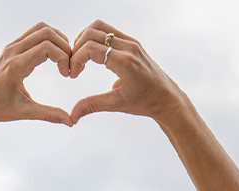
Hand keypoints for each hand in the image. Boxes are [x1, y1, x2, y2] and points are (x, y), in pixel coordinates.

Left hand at [0, 23, 73, 126]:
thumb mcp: (25, 112)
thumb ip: (48, 114)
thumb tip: (71, 121)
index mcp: (15, 67)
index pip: (45, 48)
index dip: (63, 57)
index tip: (67, 74)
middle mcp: (12, 52)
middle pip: (46, 33)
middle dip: (64, 46)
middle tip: (69, 65)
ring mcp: (11, 47)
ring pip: (41, 28)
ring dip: (58, 39)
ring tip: (65, 58)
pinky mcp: (12, 46)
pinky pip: (34, 32)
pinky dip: (49, 38)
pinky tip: (54, 55)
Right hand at [67, 20, 185, 124]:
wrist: (166, 97)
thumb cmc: (144, 102)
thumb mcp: (116, 104)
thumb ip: (92, 105)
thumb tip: (71, 116)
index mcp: (124, 62)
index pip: (90, 48)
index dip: (76, 58)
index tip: (73, 74)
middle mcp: (128, 47)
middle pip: (91, 33)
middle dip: (77, 48)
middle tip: (75, 67)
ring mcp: (131, 42)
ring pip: (99, 27)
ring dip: (84, 39)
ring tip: (81, 58)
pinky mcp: (132, 42)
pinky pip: (108, 31)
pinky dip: (95, 38)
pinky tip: (92, 56)